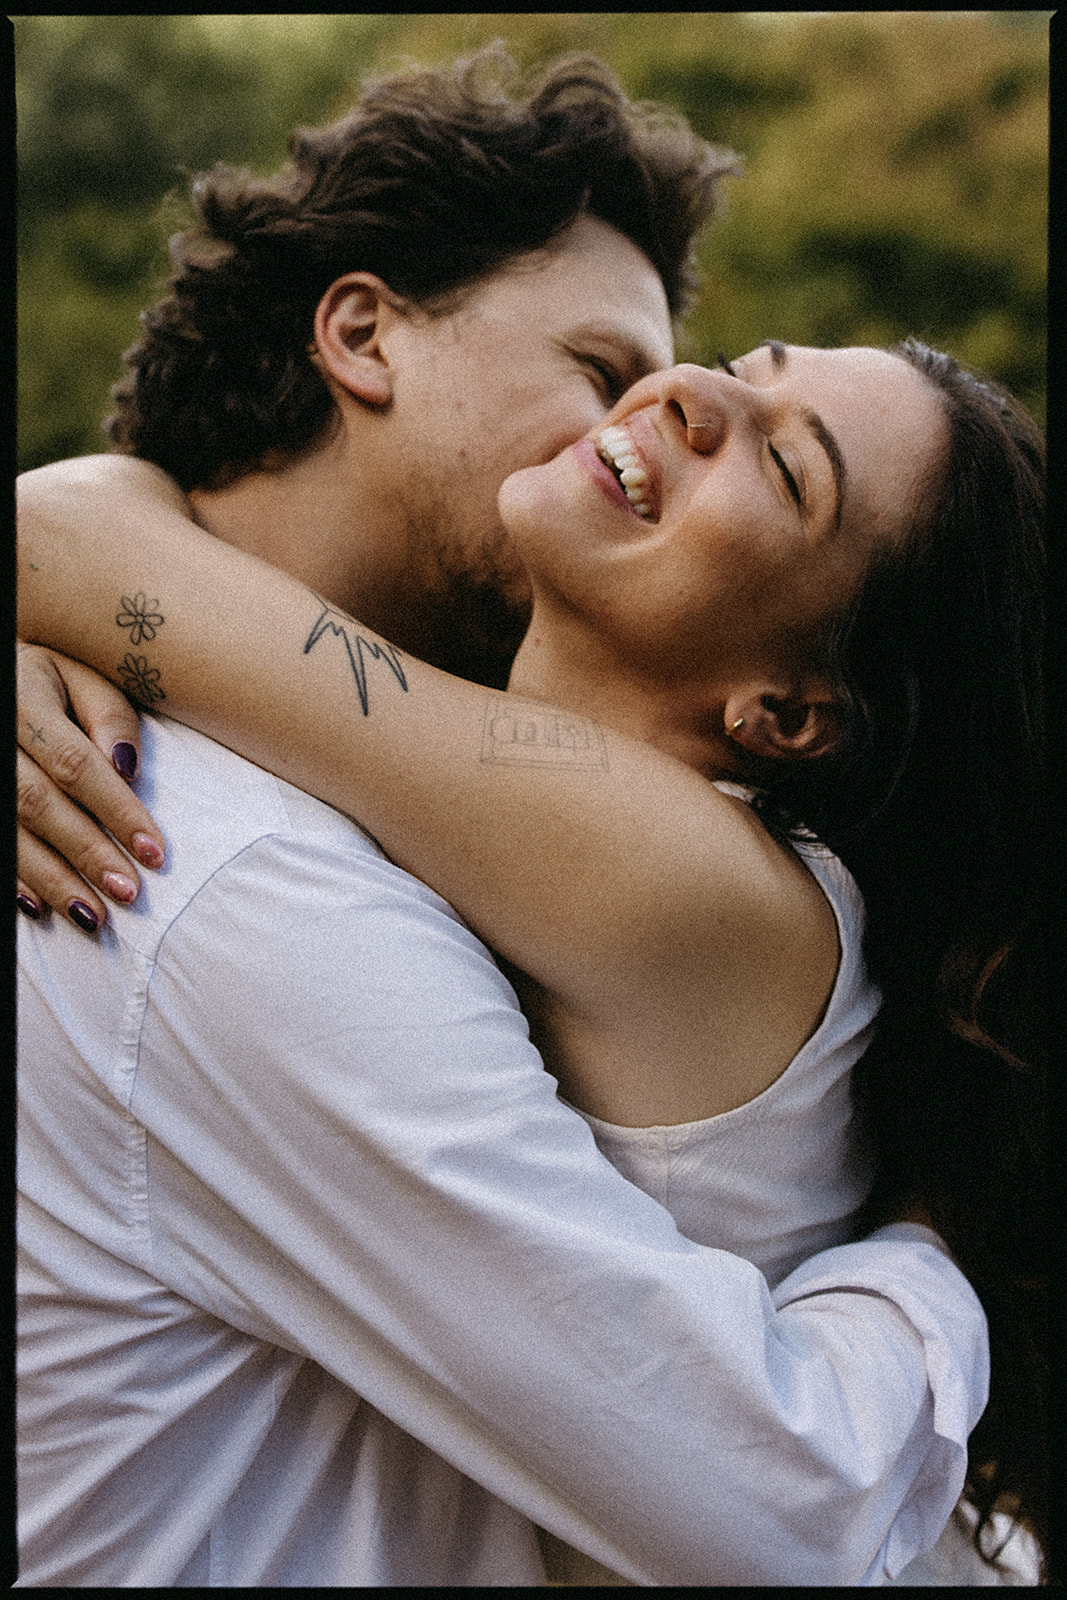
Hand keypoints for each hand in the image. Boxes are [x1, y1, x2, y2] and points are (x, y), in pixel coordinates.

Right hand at [16, 644, 165, 931]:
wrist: (9, 672)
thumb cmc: (60, 673)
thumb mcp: (88, 673)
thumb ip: (111, 715)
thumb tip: (129, 769)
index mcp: (25, 699)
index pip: (75, 764)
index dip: (116, 811)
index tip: (154, 852)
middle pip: (39, 804)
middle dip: (86, 852)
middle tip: (128, 891)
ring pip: (11, 832)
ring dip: (53, 879)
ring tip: (94, 916)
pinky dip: (16, 879)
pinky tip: (41, 907)